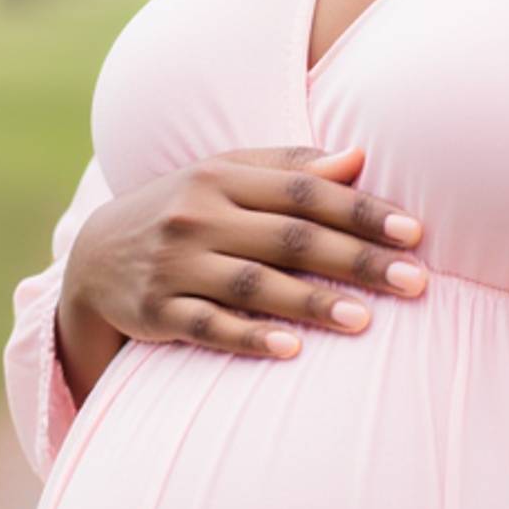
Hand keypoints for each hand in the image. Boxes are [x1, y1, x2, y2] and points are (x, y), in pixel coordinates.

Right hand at [59, 143, 427, 390]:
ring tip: (364, 321)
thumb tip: (358, 159)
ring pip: (253, 284)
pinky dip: (250, 338)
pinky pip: (208, 326)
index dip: (362, 211)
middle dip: (356, 260)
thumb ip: (290, 168)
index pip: (306, 190)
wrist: (93, 257)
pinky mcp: (156, 311)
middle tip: (415, 282)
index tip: (415, 233)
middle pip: (290, 238)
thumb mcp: (225, 177)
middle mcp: (198, 216)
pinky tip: (292, 350)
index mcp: (223, 176)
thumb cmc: (186, 211)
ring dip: (311, 302)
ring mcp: (175, 265)